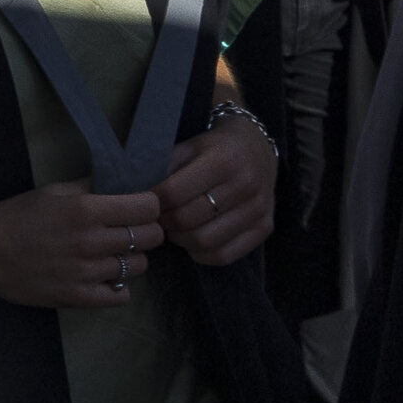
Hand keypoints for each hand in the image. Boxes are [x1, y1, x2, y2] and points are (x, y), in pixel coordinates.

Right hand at [0, 180, 167, 308]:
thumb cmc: (18, 216)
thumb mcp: (54, 191)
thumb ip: (90, 187)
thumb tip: (124, 183)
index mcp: (86, 210)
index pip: (147, 207)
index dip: (150, 205)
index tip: (141, 207)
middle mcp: (91, 241)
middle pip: (150, 237)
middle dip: (146, 231)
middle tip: (131, 231)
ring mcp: (86, 273)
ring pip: (138, 266)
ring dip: (131, 258)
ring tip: (113, 254)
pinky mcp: (78, 298)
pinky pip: (121, 296)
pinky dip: (118, 286)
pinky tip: (104, 277)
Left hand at [154, 117, 276, 267]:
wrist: (257, 148)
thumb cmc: (214, 148)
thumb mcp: (188, 147)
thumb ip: (165, 168)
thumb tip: (137, 195)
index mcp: (223, 161)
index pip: (175, 193)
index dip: (153, 202)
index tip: (146, 202)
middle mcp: (245, 186)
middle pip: (188, 220)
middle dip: (164, 222)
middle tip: (157, 218)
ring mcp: (258, 210)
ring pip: (204, 242)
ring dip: (180, 239)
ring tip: (174, 228)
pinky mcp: (265, 228)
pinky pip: (224, 255)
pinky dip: (201, 253)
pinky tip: (193, 239)